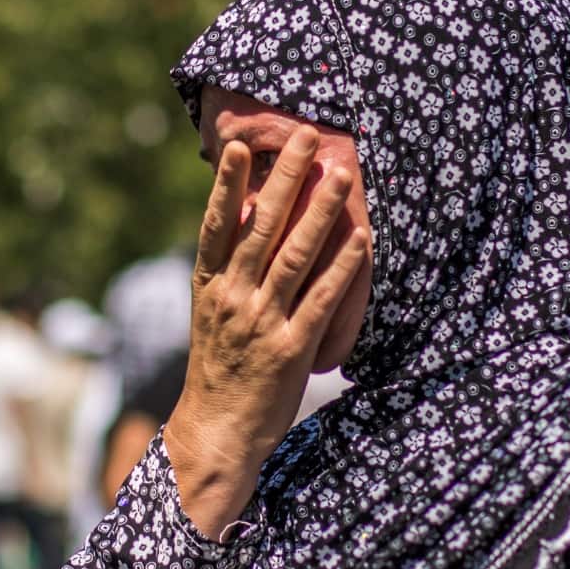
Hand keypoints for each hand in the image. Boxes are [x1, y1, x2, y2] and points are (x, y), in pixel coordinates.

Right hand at [165, 128, 370, 536]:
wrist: (215, 431)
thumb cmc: (218, 369)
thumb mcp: (212, 314)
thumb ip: (226, 269)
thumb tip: (243, 218)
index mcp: (209, 286)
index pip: (217, 225)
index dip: (228, 185)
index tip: (240, 146)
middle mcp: (233, 298)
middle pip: (261, 227)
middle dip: (284, 179)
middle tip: (305, 137)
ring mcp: (261, 322)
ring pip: (293, 256)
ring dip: (320, 212)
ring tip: (341, 175)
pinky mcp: (290, 349)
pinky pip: (321, 301)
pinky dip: (341, 269)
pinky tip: (361, 239)